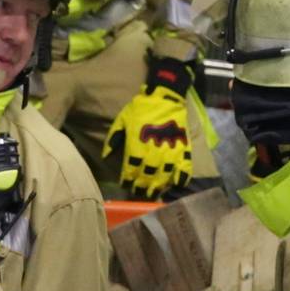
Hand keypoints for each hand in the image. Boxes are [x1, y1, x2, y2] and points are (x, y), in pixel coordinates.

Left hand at [104, 58, 196, 199]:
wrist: (165, 96)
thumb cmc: (141, 108)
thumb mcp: (122, 120)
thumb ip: (114, 139)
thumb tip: (105, 156)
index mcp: (137, 147)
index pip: (130, 171)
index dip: (127, 180)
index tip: (125, 185)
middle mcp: (153, 153)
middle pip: (147, 177)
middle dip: (141, 187)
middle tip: (138, 193)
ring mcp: (170, 153)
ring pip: (163, 177)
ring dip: (158, 187)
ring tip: (154, 193)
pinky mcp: (183, 150)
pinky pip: (184, 169)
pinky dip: (180, 178)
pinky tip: (176, 184)